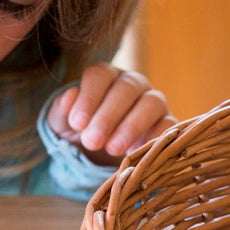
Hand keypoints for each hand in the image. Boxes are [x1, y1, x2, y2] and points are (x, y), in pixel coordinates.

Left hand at [46, 62, 176, 164]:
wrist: (96, 154)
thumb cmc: (79, 131)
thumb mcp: (62, 124)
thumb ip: (61, 110)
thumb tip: (69, 95)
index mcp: (105, 77)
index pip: (100, 75)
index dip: (89, 97)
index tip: (76, 124)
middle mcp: (132, 83)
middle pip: (126, 88)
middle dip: (107, 116)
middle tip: (92, 142)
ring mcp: (152, 101)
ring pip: (151, 103)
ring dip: (131, 126)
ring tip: (112, 149)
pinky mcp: (167, 122)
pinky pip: (168, 124)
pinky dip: (154, 138)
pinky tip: (134, 153)